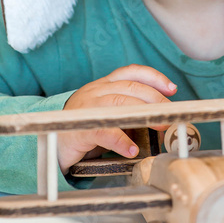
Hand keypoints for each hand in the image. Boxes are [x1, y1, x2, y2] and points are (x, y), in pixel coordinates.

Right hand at [58, 64, 176, 171]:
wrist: (51, 143)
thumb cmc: (85, 129)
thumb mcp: (108, 115)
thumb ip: (129, 112)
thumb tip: (160, 119)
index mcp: (103, 85)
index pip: (131, 73)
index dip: (153, 77)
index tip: (172, 88)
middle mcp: (95, 91)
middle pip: (130, 88)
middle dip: (156, 99)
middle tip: (171, 115)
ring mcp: (86, 108)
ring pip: (120, 104)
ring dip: (144, 116)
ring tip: (160, 127)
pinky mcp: (80, 129)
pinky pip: (105, 132)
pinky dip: (121, 141)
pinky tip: (132, 150)